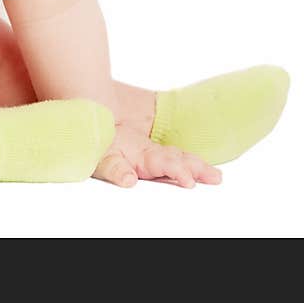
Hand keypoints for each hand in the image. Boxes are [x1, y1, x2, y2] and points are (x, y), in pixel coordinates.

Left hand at [93, 122, 222, 187]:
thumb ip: (116, 169)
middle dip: (197, 168)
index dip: (178, 171)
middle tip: (215, 177)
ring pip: (178, 156)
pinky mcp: (148, 155)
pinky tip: (201, 169)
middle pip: (178, 159)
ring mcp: (150, 152)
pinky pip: (173, 157)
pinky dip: (188, 162)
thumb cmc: (96, 143)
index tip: (189, 181)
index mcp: (141, 153)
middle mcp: (149, 152)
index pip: (165, 163)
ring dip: (197, 165)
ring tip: (215, 176)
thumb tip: (129, 181)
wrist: (88, 121)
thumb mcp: (101, 159)